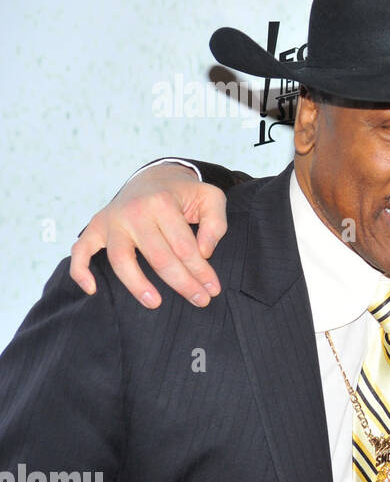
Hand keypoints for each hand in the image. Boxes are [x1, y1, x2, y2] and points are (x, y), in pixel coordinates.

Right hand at [69, 164, 227, 307]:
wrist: (153, 177)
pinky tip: (93, 290)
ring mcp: (112, 220)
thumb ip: (216, 223)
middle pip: (158, 257)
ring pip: (121, 259)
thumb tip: (204, 252)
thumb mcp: (211, 197)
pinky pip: (81, 251)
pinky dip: (81, 271)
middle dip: (182, 283)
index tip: (213, 289)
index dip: (201, 271)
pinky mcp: (96, 226)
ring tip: (155, 303)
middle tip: (200, 301)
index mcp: (162, 203)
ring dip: (137, 285)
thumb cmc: (185, 193)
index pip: (184, 246)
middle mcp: (133, 211)